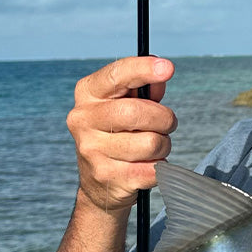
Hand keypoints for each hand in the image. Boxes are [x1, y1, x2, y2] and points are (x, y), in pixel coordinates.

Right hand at [66, 56, 176, 211]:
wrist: (99, 183)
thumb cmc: (119, 133)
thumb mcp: (127, 104)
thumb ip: (144, 89)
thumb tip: (160, 78)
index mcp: (87, 94)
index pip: (116, 75)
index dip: (143, 69)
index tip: (168, 68)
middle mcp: (83, 119)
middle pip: (137, 112)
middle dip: (165, 118)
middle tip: (167, 124)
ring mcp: (92, 150)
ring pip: (151, 142)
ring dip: (164, 145)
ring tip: (153, 147)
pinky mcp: (107, 176)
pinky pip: (153, 168)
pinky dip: (159, 166)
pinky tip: (146, 165)